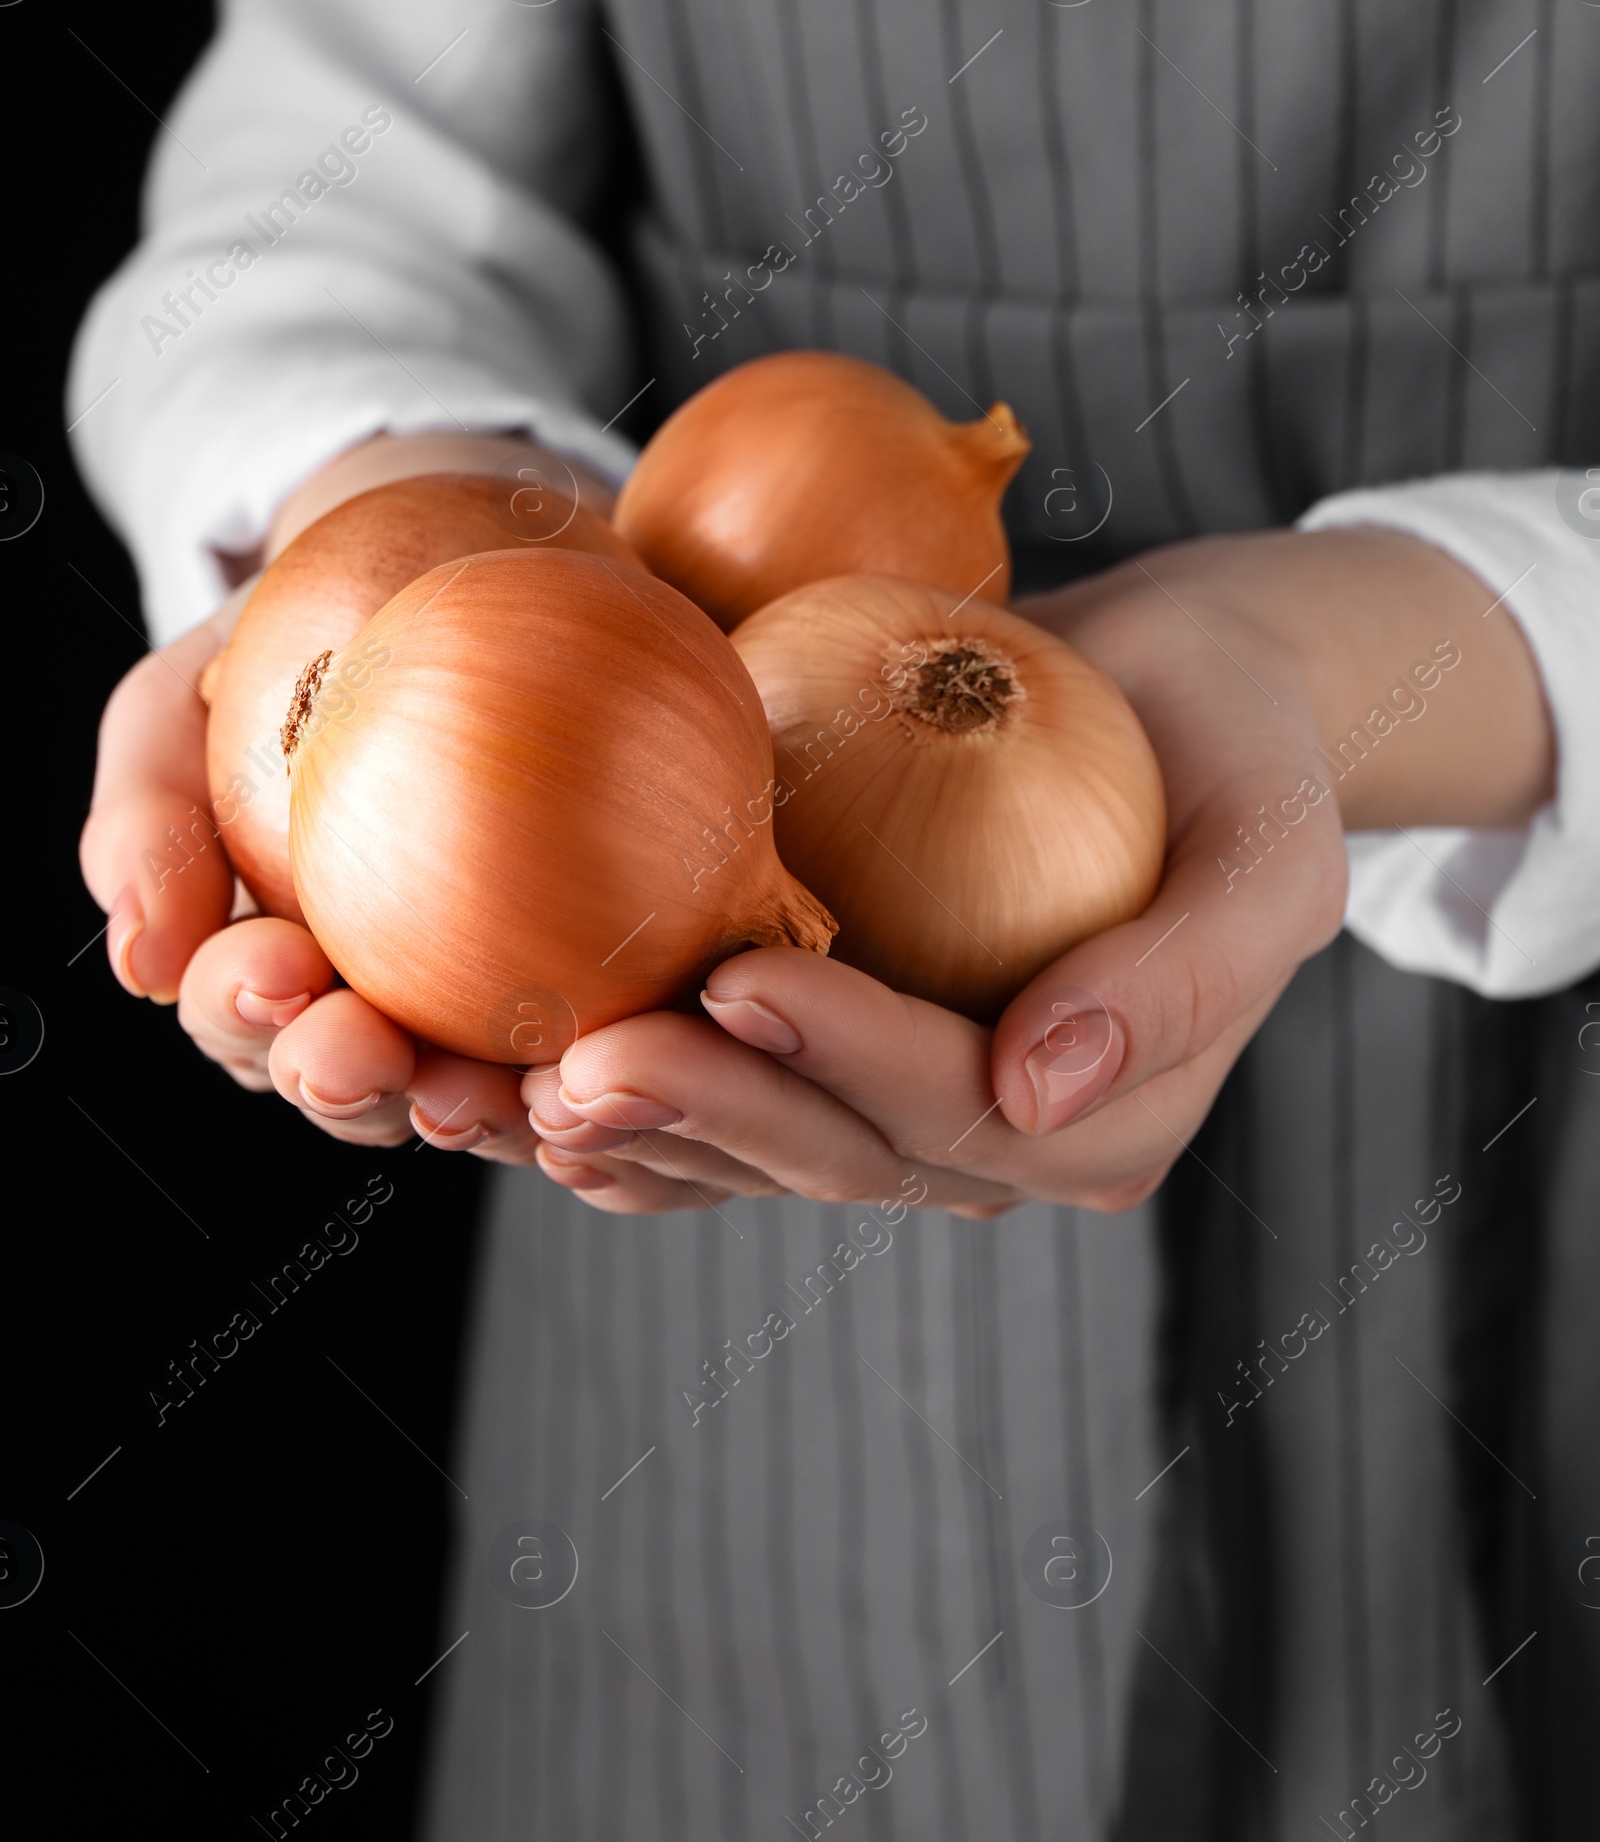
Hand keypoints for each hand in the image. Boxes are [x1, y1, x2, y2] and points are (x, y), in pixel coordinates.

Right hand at [78, 432, 619, 1166]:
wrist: (461, 555)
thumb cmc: (295, 639)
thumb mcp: (184, 706)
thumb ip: (148, 821)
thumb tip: (141, 963)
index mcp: (270, 972)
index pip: (247, 1019)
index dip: (246, 1016)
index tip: (272, 965)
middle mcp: (380, 1010)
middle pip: (361, 1084)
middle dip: (351, 1086)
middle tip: (363, 1050)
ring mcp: (494, 1012)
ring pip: (488, 1094)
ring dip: (483, 1109)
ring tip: (495, 1089)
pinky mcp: (613, 983)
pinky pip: (619, 1034)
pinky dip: (619, 1053)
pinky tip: (632, 1039)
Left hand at [531, 527, 1552, 1215]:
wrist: (1184, 691)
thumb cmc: (1244, 752)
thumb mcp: (1273, 845)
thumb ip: (1189, 976)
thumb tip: (1041, 1092)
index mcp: (1106, 1121)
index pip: (960, 1107)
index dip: (848, 1060)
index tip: (742, 977)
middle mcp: (997, 1140)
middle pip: (834, 1150)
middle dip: (705, 1115)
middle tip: (576, 1065)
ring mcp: (904, 1103)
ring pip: (757, 1148)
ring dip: (637, 1128)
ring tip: (513, 1089)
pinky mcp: (833, 1049)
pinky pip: (725, 1098)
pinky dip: (630, 1108)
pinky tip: (522, 1092)